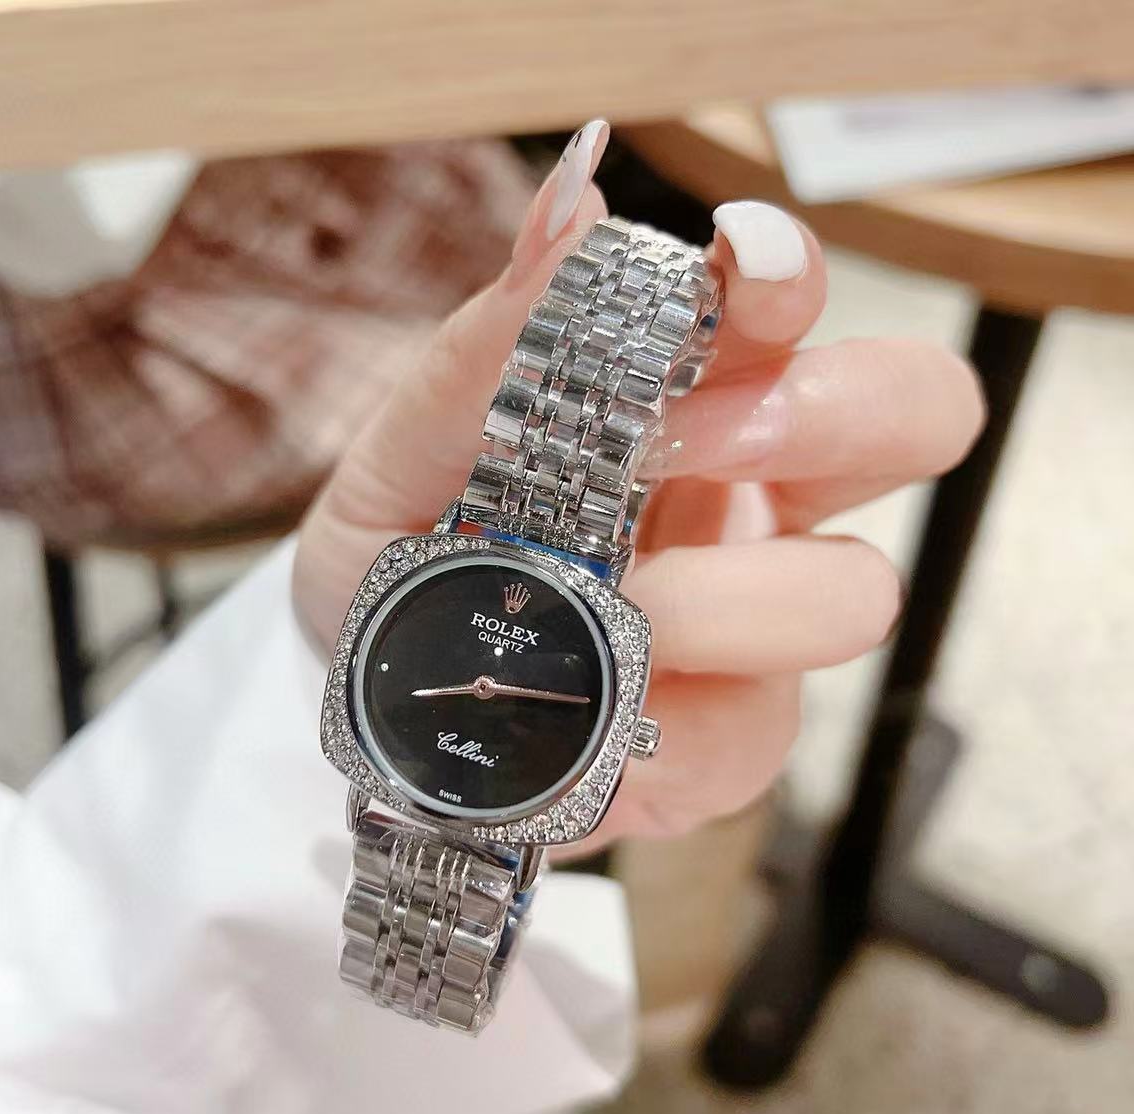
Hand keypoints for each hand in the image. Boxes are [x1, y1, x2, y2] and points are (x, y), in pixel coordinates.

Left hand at [294, 122, 983, 850]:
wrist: (357, 710)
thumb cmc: (397, 562)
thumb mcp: (405, 458)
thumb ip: (483, 352)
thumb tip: (573, 210)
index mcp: (680, 407)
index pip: (792, 310)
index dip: (788, 276)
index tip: (733, 273)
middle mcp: (744, 505)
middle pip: (913, 416)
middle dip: (824, 411)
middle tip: (686, 442)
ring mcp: (753, 630)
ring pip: (855, 591)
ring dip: (724, 592)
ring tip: (607, 609)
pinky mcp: (726, 746)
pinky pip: (751, 734)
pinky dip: (663, 721)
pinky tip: (578, 713)